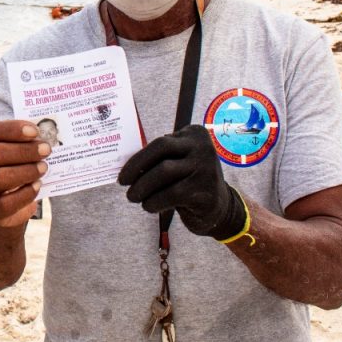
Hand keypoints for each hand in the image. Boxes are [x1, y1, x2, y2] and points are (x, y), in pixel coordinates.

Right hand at [0, 121, 49, 227]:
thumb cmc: (6, 168)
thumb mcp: (6, 151)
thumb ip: (16, 141)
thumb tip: (38, 139)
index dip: (12, 129)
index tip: (35, 131)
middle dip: (24, 150)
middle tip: (46, 149)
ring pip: (0, 177)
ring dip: (27, 170)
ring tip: (43, 167)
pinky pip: (7, 202)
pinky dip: (26, 192)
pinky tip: (37, 185)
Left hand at [117, 124, 245, 238]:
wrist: (219, 207)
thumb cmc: (189, 180)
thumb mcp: (178, 161)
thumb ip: (158, 158)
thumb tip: (124, 164)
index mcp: (194, 134)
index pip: (160, 142)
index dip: (137, 158)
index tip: (123, 173)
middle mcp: (203, 147)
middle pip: (161, 150)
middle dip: (137, 167)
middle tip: (122, 183)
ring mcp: (206, 168)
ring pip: (164, 172)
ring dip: (142, 187)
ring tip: (132, 197)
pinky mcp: (206, 191)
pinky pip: (171, 194)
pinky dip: (154, 201)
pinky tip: (148, 206)